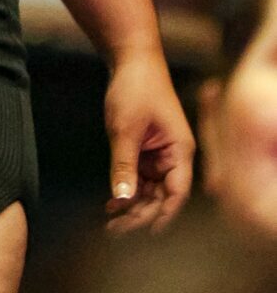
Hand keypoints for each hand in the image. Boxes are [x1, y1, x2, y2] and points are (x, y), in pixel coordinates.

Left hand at [104, 49, 194, 232]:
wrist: (130, 59)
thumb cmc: (135, 89)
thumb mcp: (125, 128)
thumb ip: (123, 165)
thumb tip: (121, 199)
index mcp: (180, 151)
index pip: (177, 192)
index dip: (164, 215)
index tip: (147, 233)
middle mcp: (173, 156)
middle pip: (162, 195)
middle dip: (141, 214)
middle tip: (116, 231)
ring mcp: (159, 153)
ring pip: (149, 189)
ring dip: (132, 205)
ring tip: (111, 223)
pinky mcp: (144, 149)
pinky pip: (139, 177)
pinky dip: (127, 189)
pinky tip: (112, 202)